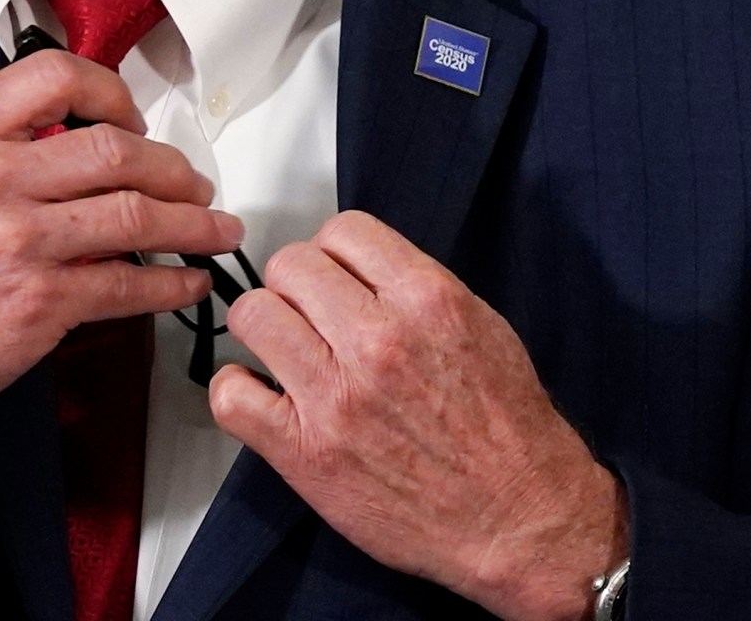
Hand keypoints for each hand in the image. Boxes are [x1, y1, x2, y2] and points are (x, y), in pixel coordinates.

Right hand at [0, 50, 238, 522]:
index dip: (114, 93)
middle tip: (194, 182)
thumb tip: (65, 139)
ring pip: (137, 216)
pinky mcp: (39, 304)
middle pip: (117, 150)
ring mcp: (20, 241)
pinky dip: (171, 284)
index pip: (57, 77)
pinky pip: (129, 286)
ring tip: (216, 228)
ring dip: (193, 223)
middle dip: (174, 168)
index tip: (135, 119)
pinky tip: (186, 282)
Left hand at [209, 212, 625, 620]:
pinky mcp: (306, 452)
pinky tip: (264, 398)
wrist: (519, 519)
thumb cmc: (508, 432)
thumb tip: (359, 271)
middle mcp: (377, 340)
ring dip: (264, 329)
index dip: (335, 254)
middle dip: (297, 287)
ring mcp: (336, 396)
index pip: (344, 231)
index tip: (337, 279)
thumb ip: (418, 290)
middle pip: (290, 266)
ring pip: (253, 315)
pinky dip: (237, 391)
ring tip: (287, 353)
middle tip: (311, 319)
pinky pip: (231, 396)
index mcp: (427, 300)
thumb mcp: (482, 329)